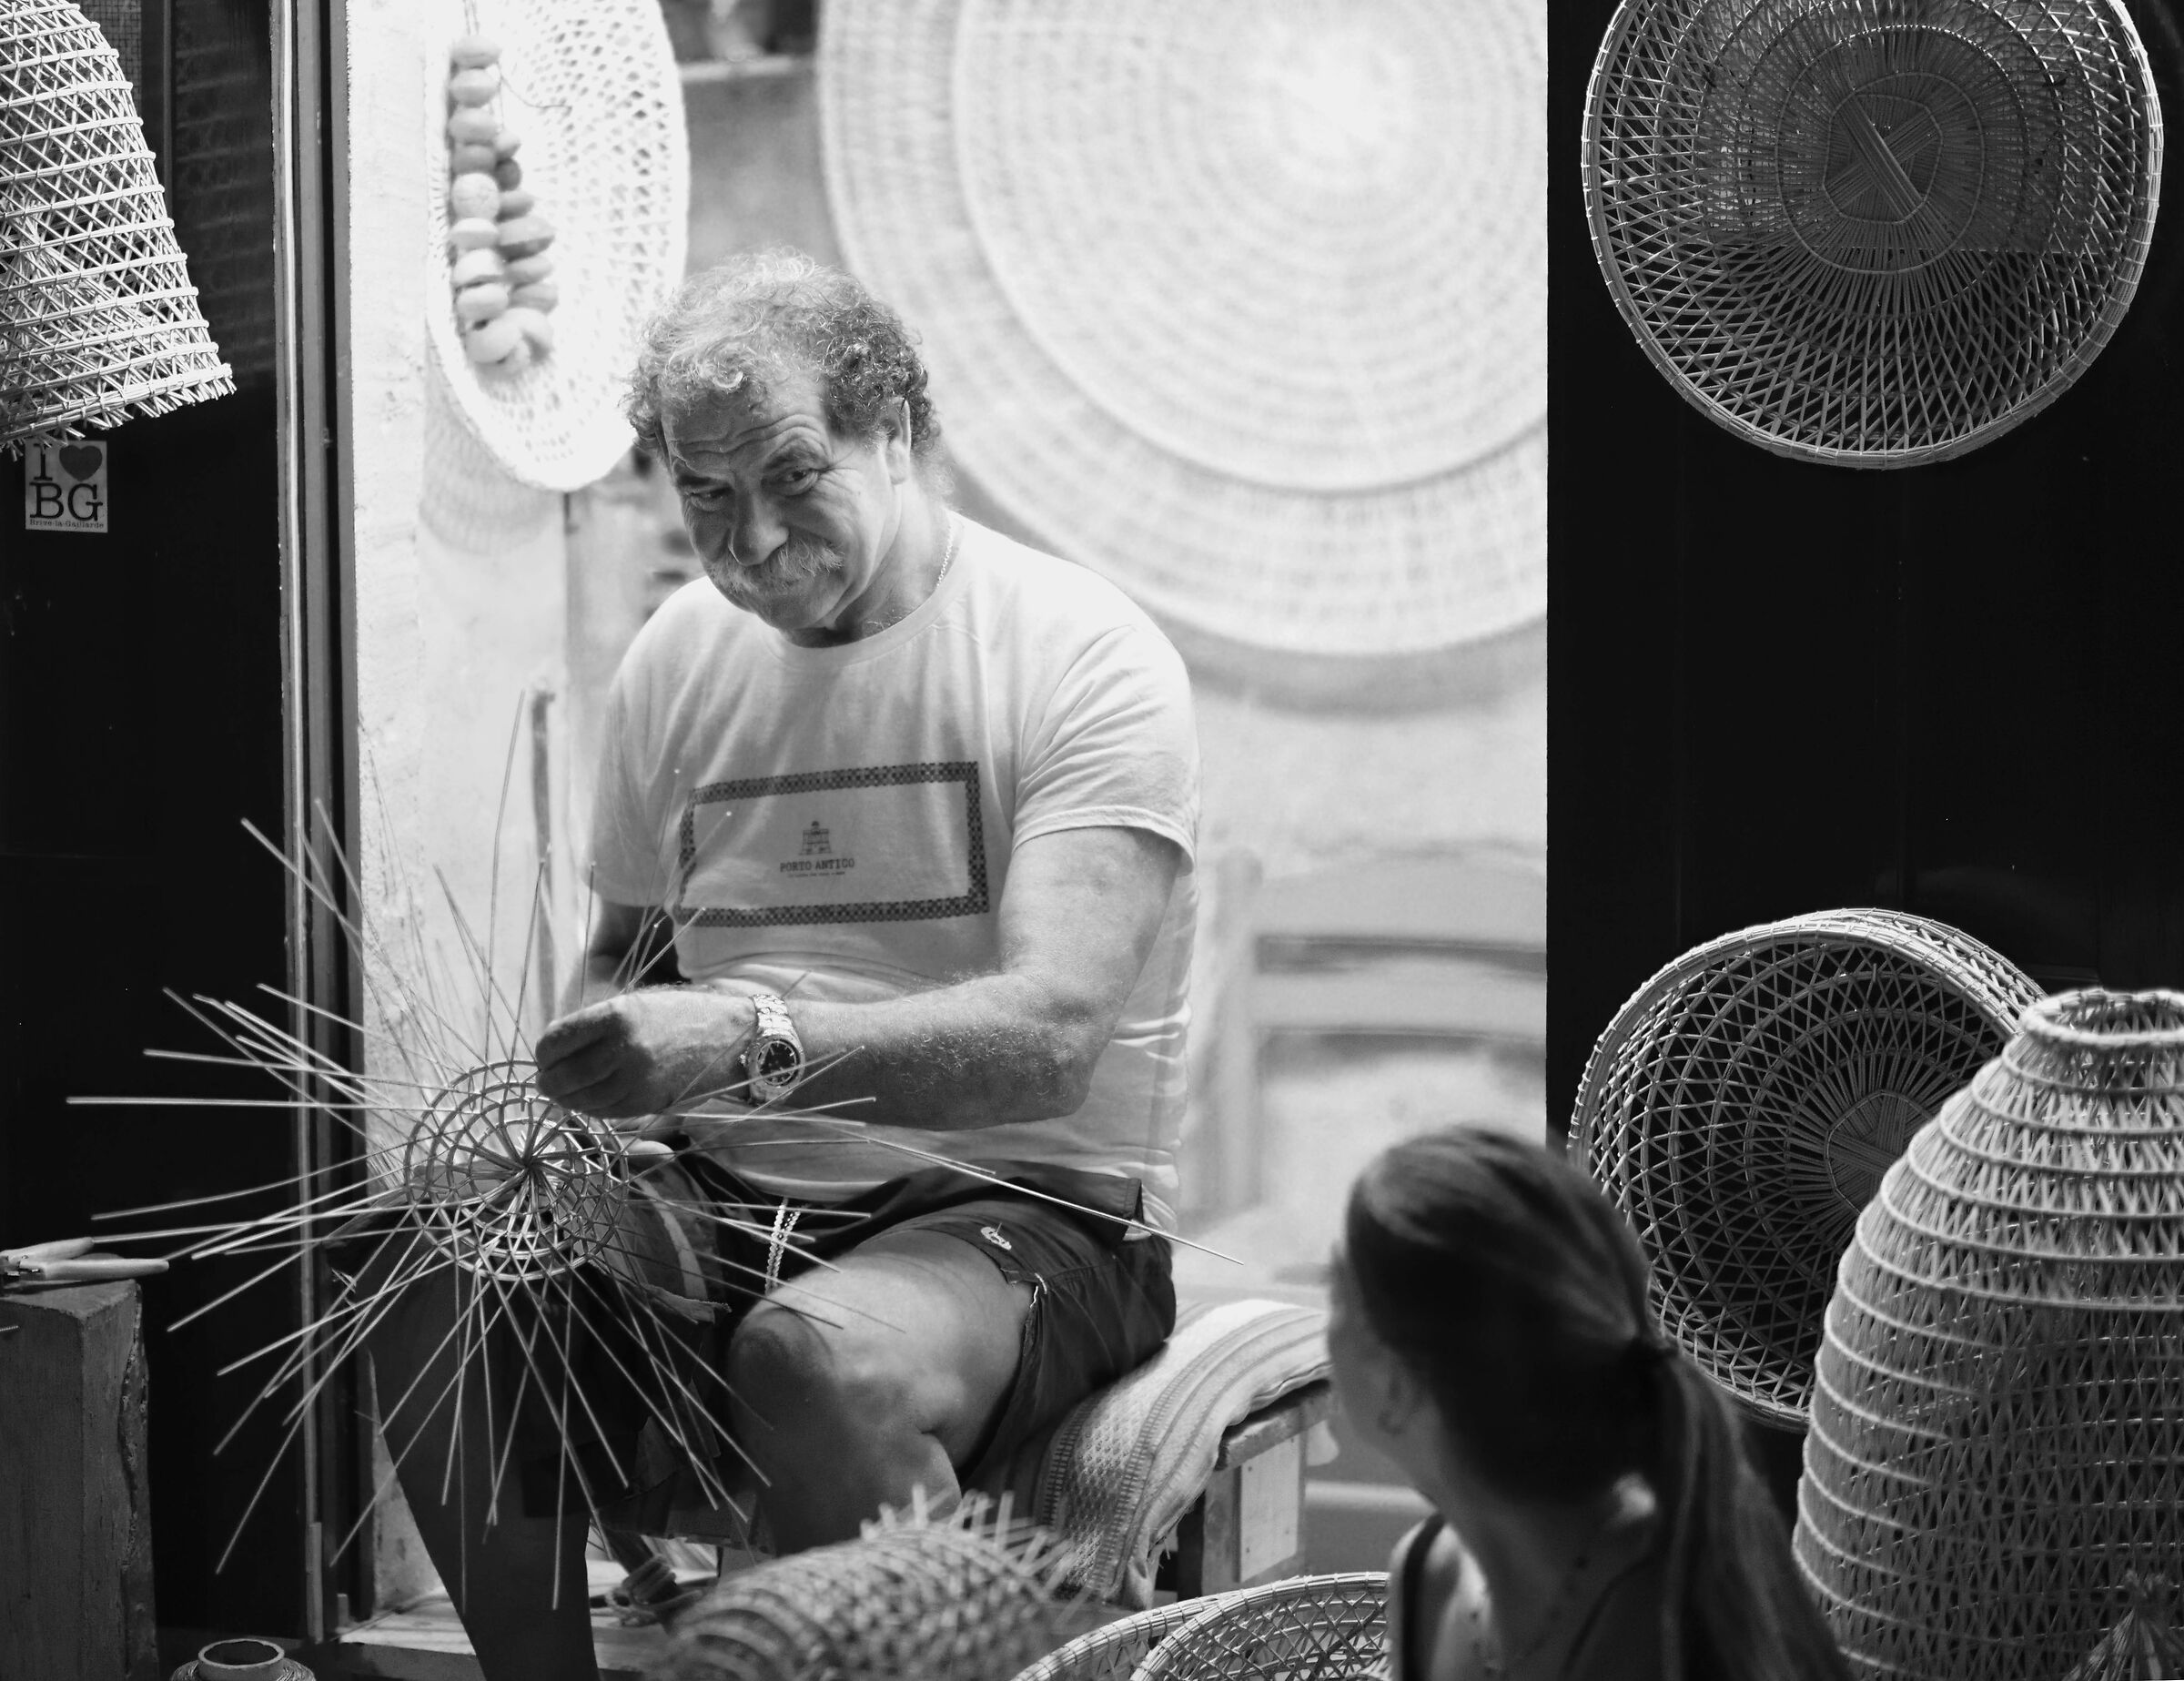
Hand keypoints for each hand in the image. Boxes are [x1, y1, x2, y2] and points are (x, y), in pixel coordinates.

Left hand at [533, 987, 753, 1121]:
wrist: (732, 1036)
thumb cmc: (681, 1014)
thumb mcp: (636, 1003)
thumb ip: (596, 1025)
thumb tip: (554, 1050)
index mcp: (615, 1014)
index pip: (554, 1041)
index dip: (542, 1053)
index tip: (545, 1056)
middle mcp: (623, 1048)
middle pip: (562, 1076)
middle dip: (548, 1082)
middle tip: (547, 1081)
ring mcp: (636, 1079)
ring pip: (581, 1099)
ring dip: (568, 1099)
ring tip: (566, 1093)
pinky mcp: (648, 1101)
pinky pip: (605, 1112)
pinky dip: (591, 1109)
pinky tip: (592, 1100)